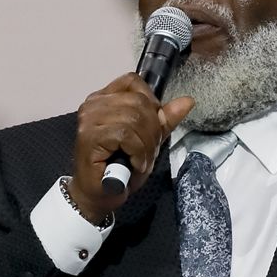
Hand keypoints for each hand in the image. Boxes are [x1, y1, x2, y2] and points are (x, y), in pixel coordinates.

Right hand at [68, 73, 193, 222]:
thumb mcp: (148, 140)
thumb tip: (187, 101)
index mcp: (104, 98)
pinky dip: (137, 152)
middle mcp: (93, 104)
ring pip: (134, 119)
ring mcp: (89, 119)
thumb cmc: (120, 167)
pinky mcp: (89, 136)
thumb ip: (164, 120)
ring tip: (141, 160)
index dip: (151, 103)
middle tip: (148, 152)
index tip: (152, 128)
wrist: (100, 195)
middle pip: (139, 102)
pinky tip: (134, 164)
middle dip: (153, 130)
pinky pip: (125, 135)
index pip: (134, 82)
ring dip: (146, 145)